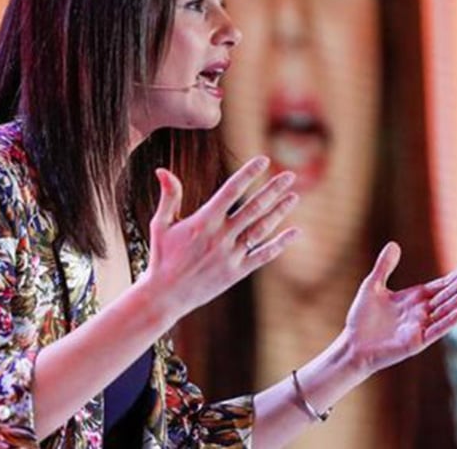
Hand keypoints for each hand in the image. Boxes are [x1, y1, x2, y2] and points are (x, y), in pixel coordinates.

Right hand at [142, 156, 300, 318]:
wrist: (165, 296)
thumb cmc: (162, 257)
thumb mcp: (161, 224)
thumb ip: (169, 196)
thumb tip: (162, 170)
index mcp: (204, 221)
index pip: (231, 190)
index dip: (248, 174)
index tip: (263, 160)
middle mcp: (221, 236)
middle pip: (253, 208)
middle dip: (272, 189)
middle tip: (289, 175)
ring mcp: (231, 255)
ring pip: (261, 229)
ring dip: (279, 212)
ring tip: (294, 196)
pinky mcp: (237, 272)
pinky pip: (263, 255)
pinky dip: (280, 244)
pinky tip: (295, 232)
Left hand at [343, 242, 456, 373]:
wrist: (352, 344)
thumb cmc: (362, 318)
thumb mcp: (372, 285)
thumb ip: (384, 266)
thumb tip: (394, 244)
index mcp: (414, 298)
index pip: (441, 284)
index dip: (456, 275)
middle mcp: (422, 312)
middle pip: (447, 294)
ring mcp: (421, 326)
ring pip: (445, 311)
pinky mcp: (417, 341)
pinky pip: (436, 330)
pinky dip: (449, 321)